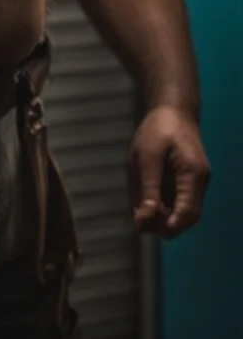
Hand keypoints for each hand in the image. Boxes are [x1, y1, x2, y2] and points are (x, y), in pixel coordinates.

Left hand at [128, 106, 210, 238]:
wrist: (173, 109)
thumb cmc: (158, 129)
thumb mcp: (146, 157)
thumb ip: (147, 189)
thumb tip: (143, 222)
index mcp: (193, 173)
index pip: (188, 212)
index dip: (169, 226)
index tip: (146, 229)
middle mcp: (200, 181)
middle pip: (187, 217)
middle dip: (164, 224)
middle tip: (139, 220)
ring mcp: (196, 181)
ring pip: (182, 211)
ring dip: (163, 216)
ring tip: (140, 208)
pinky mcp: (189, 180)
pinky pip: (179, 200)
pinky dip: (164, 205)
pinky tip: (146, 198)